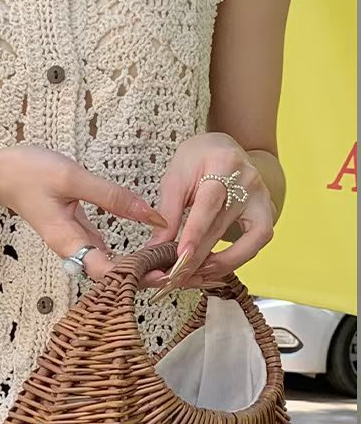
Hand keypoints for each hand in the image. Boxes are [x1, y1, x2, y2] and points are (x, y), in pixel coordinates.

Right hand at [0, 145, 167, 281]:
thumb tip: (151, 216)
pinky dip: (126, 253)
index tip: (164, 275)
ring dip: (137, 268)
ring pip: (108, 265)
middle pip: (110, 275)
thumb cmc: (29, 173)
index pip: (105, 271)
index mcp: (67, 240)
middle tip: (177, 272)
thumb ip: (112, 196)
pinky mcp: (76, 232)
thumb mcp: (72, 178)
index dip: (135, 277)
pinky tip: (147, 250)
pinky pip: (104, 249)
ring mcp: (73, 241)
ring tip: (169, 265)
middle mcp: (71, 248)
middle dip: (142, 278)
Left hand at [142, 133, 275, 292]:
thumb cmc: (196, 160)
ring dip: (223, 263)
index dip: (195, 233)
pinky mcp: (268, 211)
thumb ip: (167, 211)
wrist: (221, 147)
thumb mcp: (175, 178)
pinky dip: (238, 257)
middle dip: (200, 257)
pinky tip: (216, 265)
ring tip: (196, 276)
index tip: (181, 257)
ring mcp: (263, 197)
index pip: (209, 204)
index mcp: (223, 164)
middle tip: (177, 276)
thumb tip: (155, 247)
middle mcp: (249, 181)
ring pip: (250, 240)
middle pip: (224, 226)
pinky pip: (257, 241)